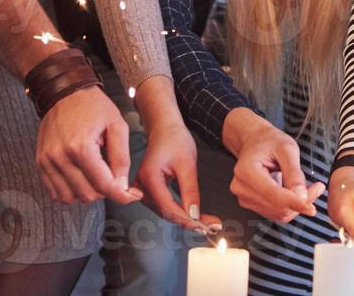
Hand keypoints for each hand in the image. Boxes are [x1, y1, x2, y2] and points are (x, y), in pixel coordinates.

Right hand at [36, 86, 142, 205]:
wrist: (64, 92)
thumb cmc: (93, 106)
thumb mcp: (117, 125)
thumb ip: (121, 157)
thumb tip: (122, 186)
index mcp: (80, 147)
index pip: (103, 185)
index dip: (121, 194)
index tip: (132, 195)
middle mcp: (60, 157)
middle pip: (87, 194)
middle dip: (105, 191)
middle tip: (113, 177)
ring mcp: (47, 161)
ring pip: (70, 198)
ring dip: (87, 193)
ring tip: (96, 176)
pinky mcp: (40, 163)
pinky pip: (54, 192)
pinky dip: (70, 193)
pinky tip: (81, 179)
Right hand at [136, 117, 222, 232]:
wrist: (165, 127)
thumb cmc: (174, 138)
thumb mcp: (187, 163)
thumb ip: (190, 190)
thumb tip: (194, 214)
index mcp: (149, 177)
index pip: (167, 207)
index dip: (187, 219)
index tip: (204, 225)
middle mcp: (142, 186)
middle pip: (166, 212)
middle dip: (189, 221)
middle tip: (211, 226)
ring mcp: (143, 189)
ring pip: (165, 212)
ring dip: (185, 219)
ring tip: (207, 222)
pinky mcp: (149, 190)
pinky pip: (164, 206)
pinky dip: (179, 211)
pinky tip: (194, 215)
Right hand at [225, 110, 324, 222]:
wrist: (255, 141)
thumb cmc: (269, 141)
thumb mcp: (287, 149)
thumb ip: (294, 173)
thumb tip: (301, 197)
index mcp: (247, 171)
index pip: (274, 196)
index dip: (295, 204)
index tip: (312, 209)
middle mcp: (242, 188)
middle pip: (278, 207)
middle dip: (300, 202)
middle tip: (317, 188)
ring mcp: (245, 197)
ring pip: (279, 213)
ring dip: (297, 205)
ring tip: (309, 188)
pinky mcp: (251, 203)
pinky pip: (276, 213)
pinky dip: (290, 206)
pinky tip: (297, 192)